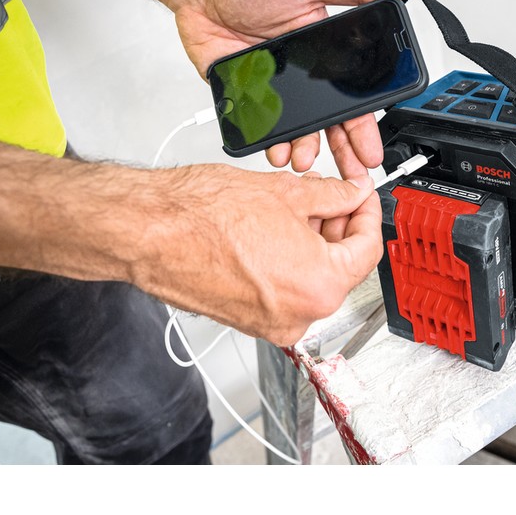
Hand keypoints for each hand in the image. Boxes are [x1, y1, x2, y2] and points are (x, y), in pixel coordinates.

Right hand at [135, 165, 381, 345]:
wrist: (148, 232)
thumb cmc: (201, 216)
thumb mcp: (285, 192)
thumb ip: (332, 195)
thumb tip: (351, 193)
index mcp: (318, 285)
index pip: (367, 248)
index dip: (367, 213)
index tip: (361, 195)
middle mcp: (299, 315)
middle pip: (341, 267)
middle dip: (339, 227)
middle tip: (331, 195)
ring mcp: (271, 322)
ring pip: (312, 279)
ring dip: (314, 243)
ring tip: (295, 207)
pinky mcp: (248, 320)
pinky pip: (284, 290)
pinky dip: (289, 261)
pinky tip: (275, 229)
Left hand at [176, 0, 408, 177]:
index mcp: (325, 54)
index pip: (352, 98)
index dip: (363, 127)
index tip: (372, 151)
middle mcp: (303, 77)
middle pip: (329, 124)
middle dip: (342, 153)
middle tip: (352, 175)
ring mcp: (276, 90)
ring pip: (296, 131)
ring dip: (304, 149)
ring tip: (304, 161)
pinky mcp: (247, 96)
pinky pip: (261, 127)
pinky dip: (268, 142)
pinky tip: (275, 150)